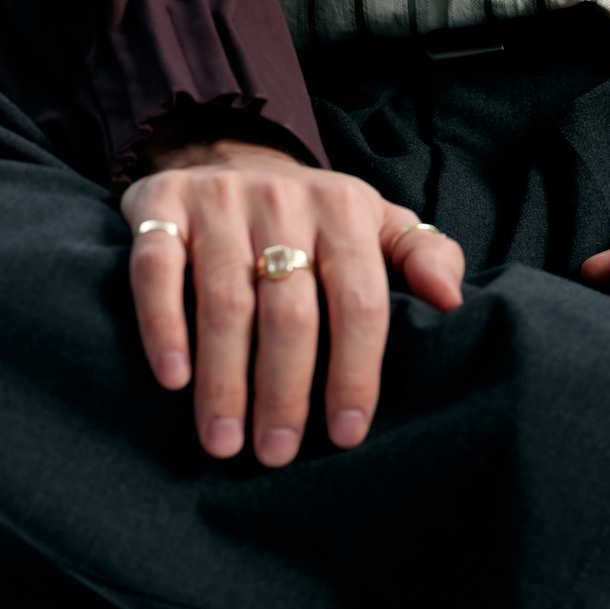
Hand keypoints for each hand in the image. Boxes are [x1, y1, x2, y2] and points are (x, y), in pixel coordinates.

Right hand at [119, 141, 463, 467]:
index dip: (356, 370)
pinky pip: (157, 269)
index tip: (346, 434)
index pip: (360, 299)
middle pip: (290, 309)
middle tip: (276, 454)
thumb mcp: (376, 224)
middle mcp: (284, 199)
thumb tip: (452, 300)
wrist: (225, 153)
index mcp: (345, 209)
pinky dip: (163, 325)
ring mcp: (220, 201)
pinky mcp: (162, 207)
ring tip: (224, 442)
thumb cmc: (313, 216)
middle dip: (285, 390)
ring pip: (224, 300)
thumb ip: (422, 256)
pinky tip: (173, 378)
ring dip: (224, 379)